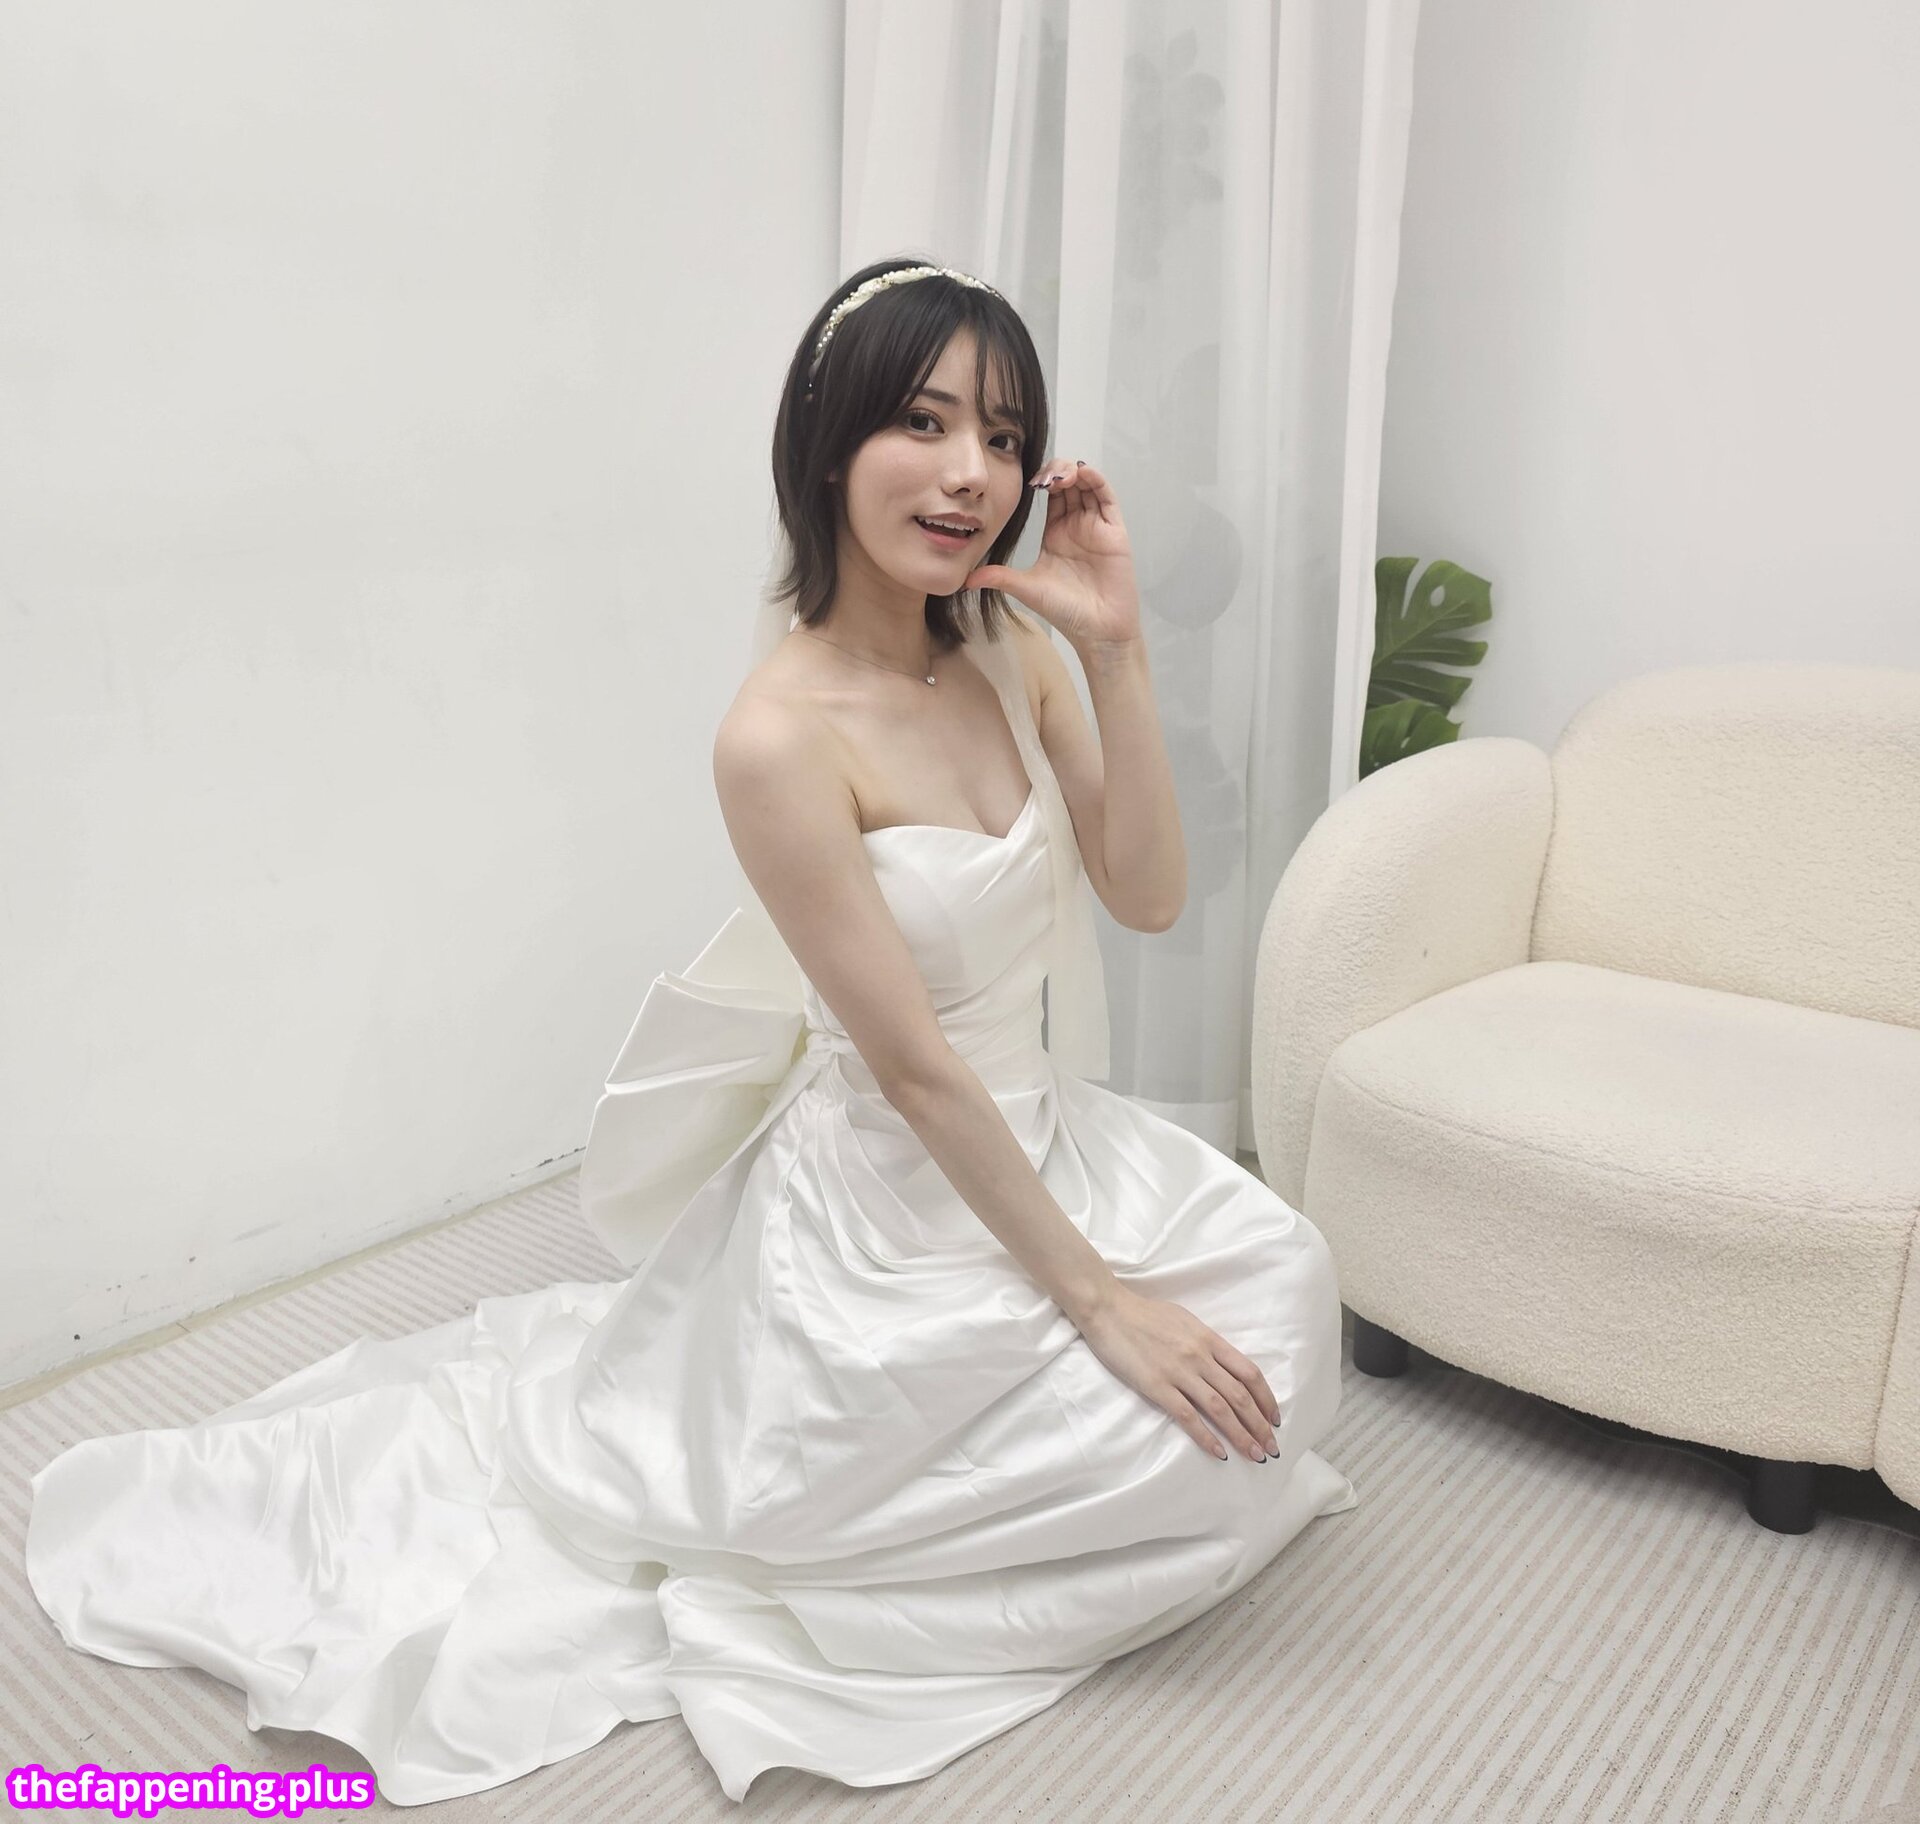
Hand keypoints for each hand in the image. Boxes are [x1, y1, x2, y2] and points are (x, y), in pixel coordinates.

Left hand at [965, 459, 1141, 653]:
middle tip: (1043, 476)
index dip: (1042, 480)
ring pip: (1088, 486)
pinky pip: (1107, 498)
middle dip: (1057, 471)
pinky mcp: (1114, 531)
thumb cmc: (1067, 612)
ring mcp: (1097, 526)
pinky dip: (1096, 480)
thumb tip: (964, 579)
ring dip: (1074, 472)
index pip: (1051, 495)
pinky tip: (1082, 474)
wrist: (1097, 632)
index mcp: (1056, 533)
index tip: (1029, 480)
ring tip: (1059, 475)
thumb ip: (999, 577)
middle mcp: (1077, 525)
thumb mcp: (1026, 587)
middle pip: (1069, 484)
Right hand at [1076, 1283, 1282, 1462]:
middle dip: (1259, 1425)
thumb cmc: (1146, 1313)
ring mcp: (1179, 1372)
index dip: (1266, 1398)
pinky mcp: (1157, 1386)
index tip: (1274, 1418)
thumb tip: (1225, 1366)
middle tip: (1271, 1447)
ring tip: (1255, 1455)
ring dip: (1241, 1435)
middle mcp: (1200, 1356)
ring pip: (1220, 1409)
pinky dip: (1206, 1437)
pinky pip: (1187, 1416)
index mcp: (1209, 1339)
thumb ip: (1207, 1343)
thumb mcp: (1186, 1320)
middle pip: (1240, 1395)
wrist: (1109, 1310)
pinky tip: (1219, 1453)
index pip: (1249, 1372)